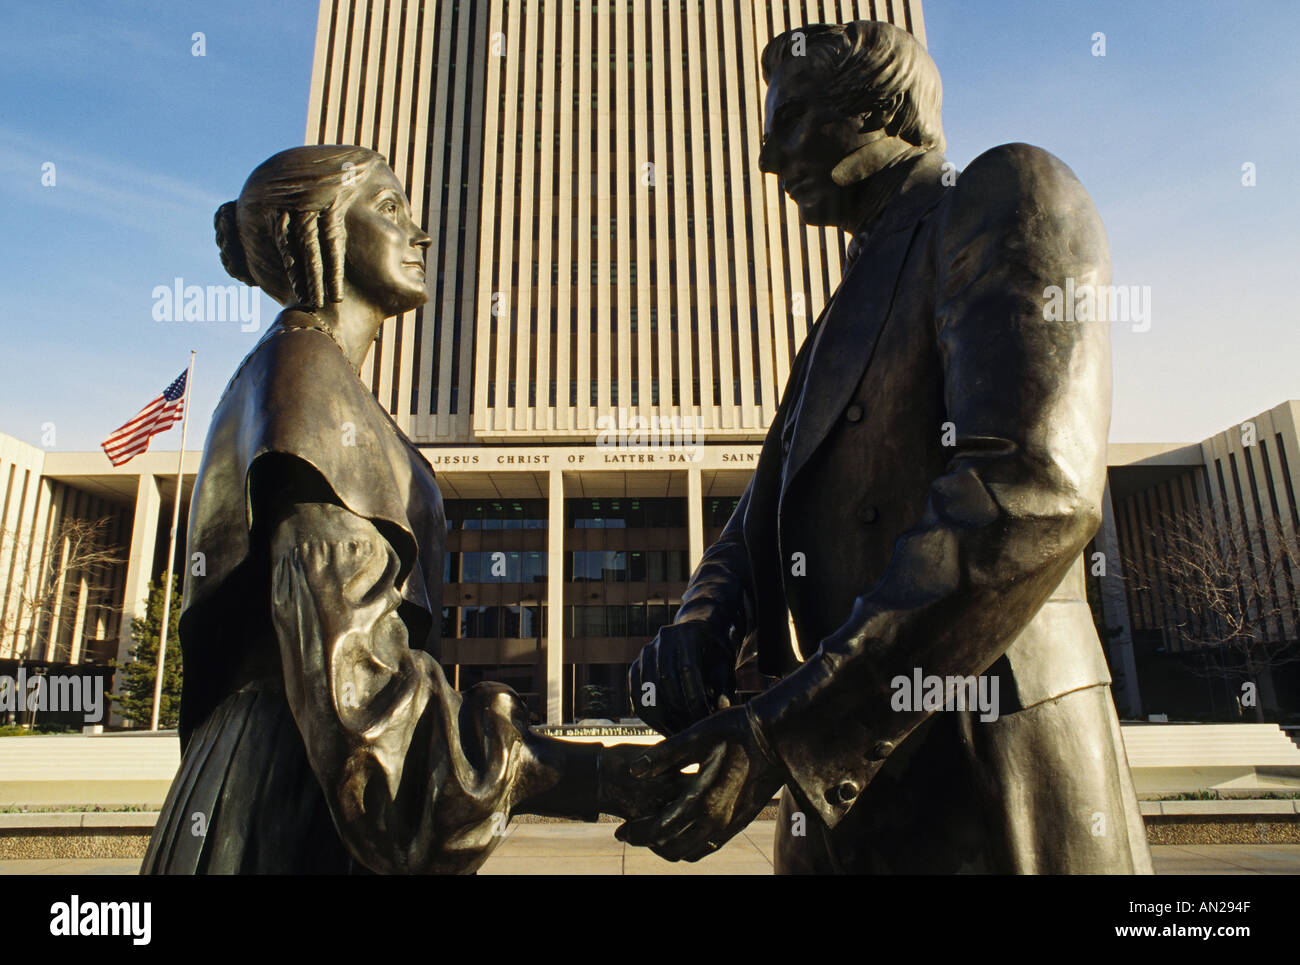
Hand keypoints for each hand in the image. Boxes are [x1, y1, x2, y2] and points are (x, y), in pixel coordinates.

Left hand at [614, 705, 783, 860]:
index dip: (636, 833)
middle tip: (632, 833)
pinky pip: (709, 846)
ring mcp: (730, 824)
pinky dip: (690, 845)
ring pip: (691, 852)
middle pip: (672, 848)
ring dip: (668, 847)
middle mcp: (715, 820)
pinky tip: (683, 828)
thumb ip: (662, 757)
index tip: (621, 831)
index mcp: (700, 801)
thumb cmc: (735, 731)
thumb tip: (634, 772)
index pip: (658, 831)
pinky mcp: (741, 822)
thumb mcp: (696, 736)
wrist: (778, 737)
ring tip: (654, 832)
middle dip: (648, 843)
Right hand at [628, 621, 736, 735]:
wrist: (696, 637)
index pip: (687, 668)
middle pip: (664, 679)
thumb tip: (720, 708)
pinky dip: (648, 715)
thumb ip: (724, 686)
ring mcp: (646, 651)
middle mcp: (663, 639)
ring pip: (647, 689)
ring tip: (678, 734)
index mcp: (688, 634)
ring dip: (662, 717)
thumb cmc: (716, 655)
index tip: (705, 720)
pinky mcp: (636, 666)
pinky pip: (636, 695)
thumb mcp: (726, 666)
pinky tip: (664, 729)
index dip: (695, 697)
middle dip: (678, 710)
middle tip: (691, 731)